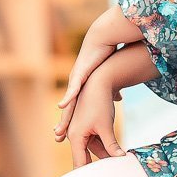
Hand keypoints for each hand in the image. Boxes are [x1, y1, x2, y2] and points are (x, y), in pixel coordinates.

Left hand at [54, 8, 125, 140]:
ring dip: (64, 115)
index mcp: (82, 87)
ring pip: (69, 102)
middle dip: (64, 123)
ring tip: (59, 129)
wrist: (102, 39)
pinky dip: (67, 97)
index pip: (77, 108)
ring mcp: (75, 79)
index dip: (72, 121)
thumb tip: (118, 97)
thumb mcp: (109, 77)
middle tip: (58, 137)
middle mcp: (75, 85)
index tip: (67, 135)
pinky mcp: (79, 73)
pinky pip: (73, 88)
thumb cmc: (105, 56)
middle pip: (70, 109)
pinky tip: (62, 106)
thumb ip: (113, 89)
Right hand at [57, 63, 126, 168]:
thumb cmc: (99, 104)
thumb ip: (111, 145)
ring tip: (117, 169)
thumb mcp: (106, 127)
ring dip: (106, 156)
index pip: (79, 162)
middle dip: (97, 167)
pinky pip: (98, 140)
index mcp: (76, 137)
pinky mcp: (91, 125)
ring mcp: (83, 130)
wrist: (99, 81)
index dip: (85, 176)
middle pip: (87, 157)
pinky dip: (107, 146)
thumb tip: (120, 159)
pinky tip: (119, 154)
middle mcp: (76, 135)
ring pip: (95, 149)